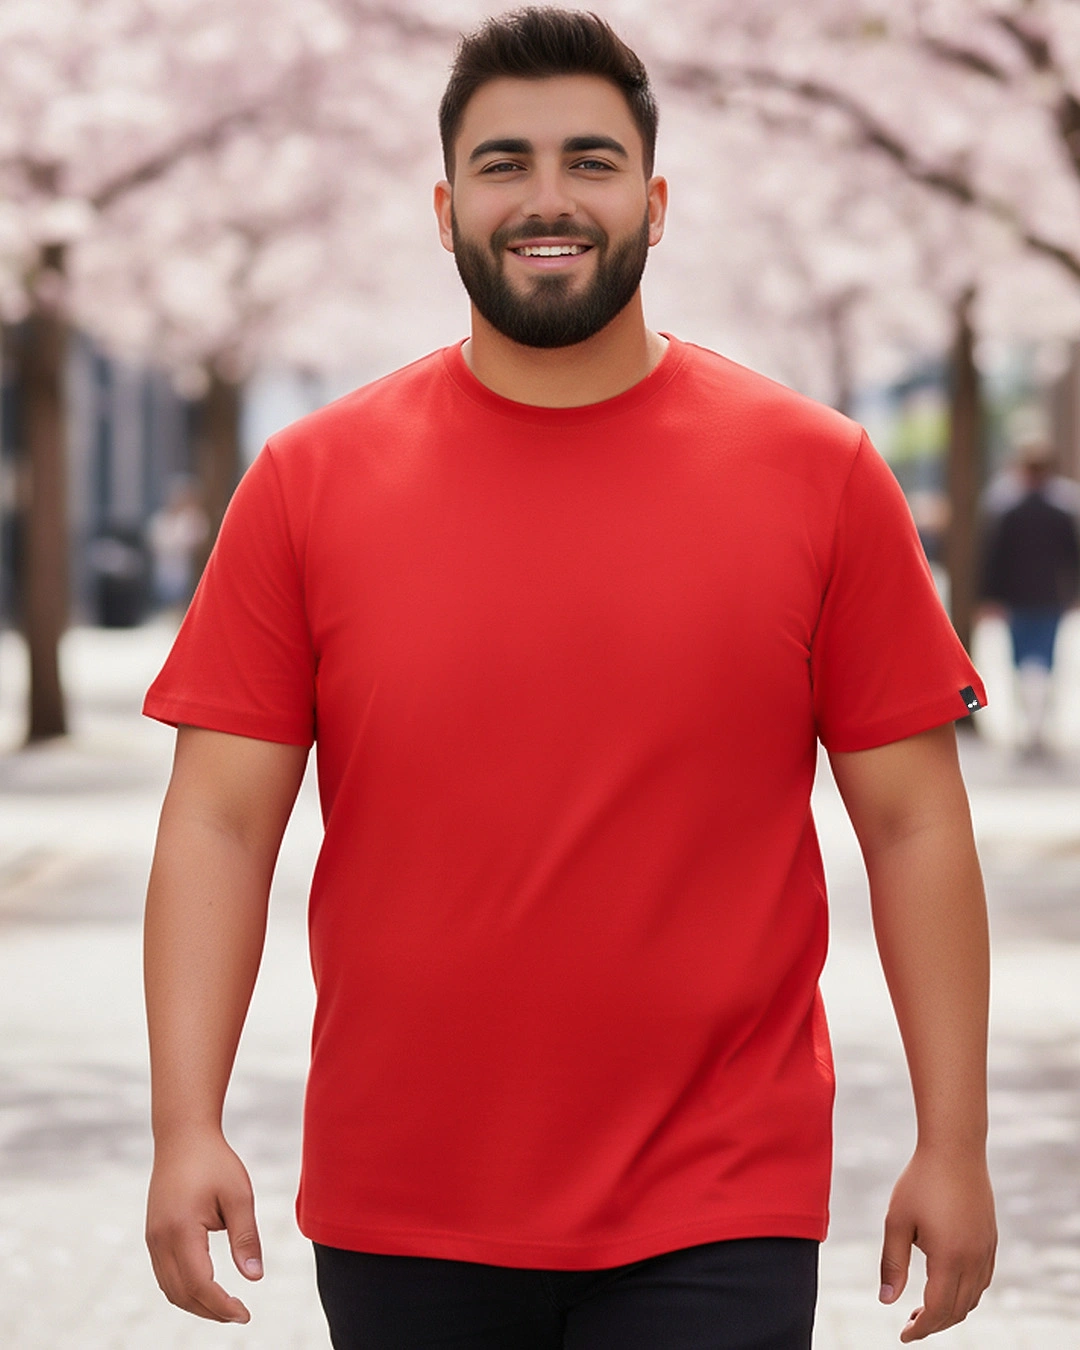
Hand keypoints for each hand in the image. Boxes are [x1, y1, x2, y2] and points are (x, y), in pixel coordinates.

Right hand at [146, 1129, 263, 1322]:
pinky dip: (184, 1289)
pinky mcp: (153, 1235)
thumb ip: (246, 1237)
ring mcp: (152, 1239)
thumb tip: (255, 1277)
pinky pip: (165, 1275)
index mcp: (180, 1230)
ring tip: (226, 1305)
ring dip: (196, 1303)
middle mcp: (160, 1240)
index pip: (200, 1284)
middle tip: (240, 1314)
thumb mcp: (239, 1195)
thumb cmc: (214, 1161)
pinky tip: (207, 1287)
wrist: (183, 1136)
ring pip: (170, 1289)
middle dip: (210, 1311)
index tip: (245, 1314)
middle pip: (182, 1294)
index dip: (222, 1306)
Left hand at [879, 1146, 995, 1341]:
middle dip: (934, 1323)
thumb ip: (892, 1263)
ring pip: (973, 1298)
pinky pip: (983, 1280)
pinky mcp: (991, 1239)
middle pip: (958, 1310)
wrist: (954, 1148)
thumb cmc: (920, 1181)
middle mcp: (974, 1259)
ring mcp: (986, 1250)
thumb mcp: (897, 1221)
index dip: (921, 1328)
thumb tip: (886, 1301)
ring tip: (925, 1308)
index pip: (938, 1310)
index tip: (903, 1336)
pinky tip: (946, 1285)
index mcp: (949, 1258)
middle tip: (909, 1324)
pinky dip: (966, 1293)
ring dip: (951, 1310)